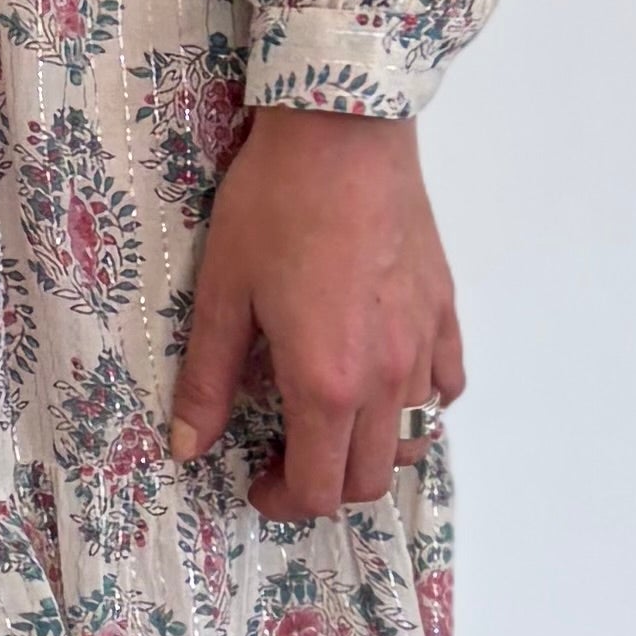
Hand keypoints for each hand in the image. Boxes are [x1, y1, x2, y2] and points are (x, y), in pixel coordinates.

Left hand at [164, 104, 461, 518]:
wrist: (344, 133)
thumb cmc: (274, 206)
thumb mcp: (223, 295)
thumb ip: (207, 381)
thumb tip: (188, 446)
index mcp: (327, 383)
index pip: (320, 488)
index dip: (284, 502)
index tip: (255, 483)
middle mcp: (387, 379)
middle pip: (371, 479)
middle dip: (325, 486)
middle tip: (283, 458)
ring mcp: (425, 346)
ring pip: (416, 440)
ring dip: (373, 452)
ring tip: (332, 423)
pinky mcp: (445, 312)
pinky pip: (446, 387)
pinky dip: (418, 406)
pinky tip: (383, 381)